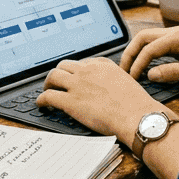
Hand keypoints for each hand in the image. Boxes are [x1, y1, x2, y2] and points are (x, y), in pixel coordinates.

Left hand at [37, 57, 161, 141]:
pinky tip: (41, 104)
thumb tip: (109, 88)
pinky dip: (41, 100)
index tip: (73, 77)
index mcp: (102, 65)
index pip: (82, 62)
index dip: (75, 71)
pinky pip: (48, 96)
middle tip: (57, 82)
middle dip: (59, 73)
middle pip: (64, 65)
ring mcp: (77, 85)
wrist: (136, 115)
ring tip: (47, 90)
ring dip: (47, 83)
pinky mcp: (71, 102)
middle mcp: (88, 71)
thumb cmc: (137, 104)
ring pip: (53, 76)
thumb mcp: (127, 81)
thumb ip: (113, 80)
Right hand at [121, 26, 178, 84]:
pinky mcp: (178, 43)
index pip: (149, 48)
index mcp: (178, 37)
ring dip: (136, 52)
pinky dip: (145, 53)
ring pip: (147, 39)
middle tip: (123, 71)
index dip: (138, 64)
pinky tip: (143, 66)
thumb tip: (150, 75)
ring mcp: (176, 36)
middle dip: (130, 53)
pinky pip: (155, 44)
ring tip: (130, 69)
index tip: (132, 78)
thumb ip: (173, 73)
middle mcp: (174, 32)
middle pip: (142, 37)